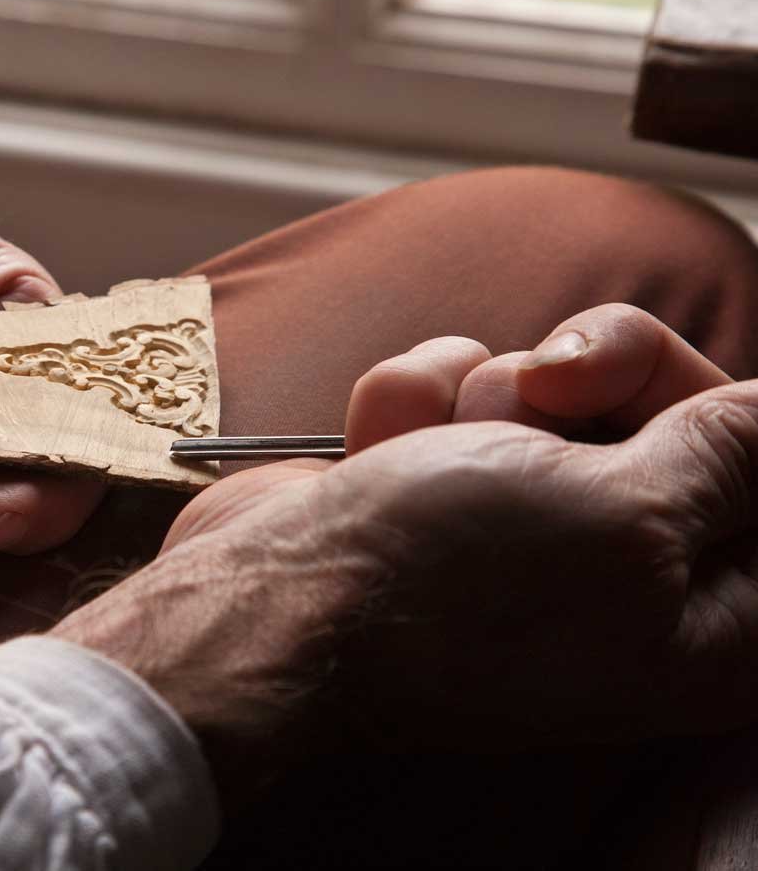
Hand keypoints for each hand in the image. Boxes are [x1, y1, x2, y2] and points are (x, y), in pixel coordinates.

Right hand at [52, 304, 757, 809]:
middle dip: (598, 368)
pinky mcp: (440, 478)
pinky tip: (379, 453)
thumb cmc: (448, 586)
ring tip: (435, 457)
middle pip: (672, 398)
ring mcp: (524, 517)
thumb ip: (738, 447)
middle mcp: (627, 564)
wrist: (271, 603)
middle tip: (541, 391)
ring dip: (485, 392)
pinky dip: (416, 402)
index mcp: (717, 615)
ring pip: (552, 376)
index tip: (618, 386)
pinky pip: (462, 383)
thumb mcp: (628, 514)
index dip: (716, 400)